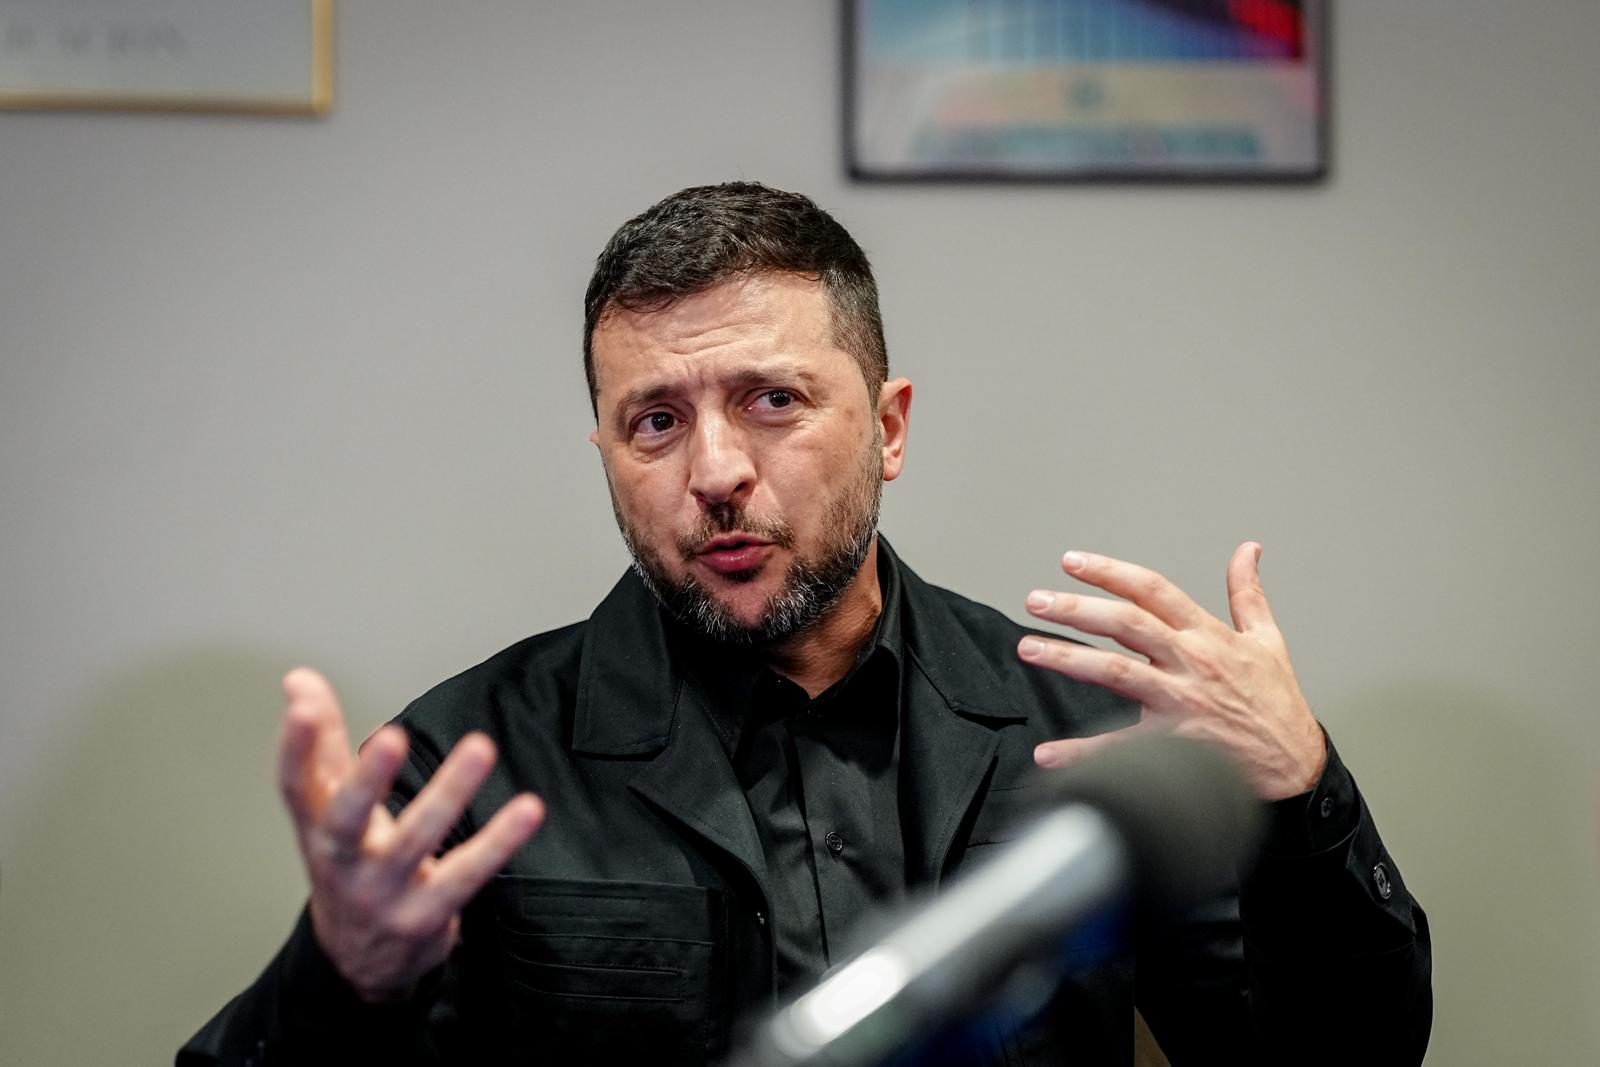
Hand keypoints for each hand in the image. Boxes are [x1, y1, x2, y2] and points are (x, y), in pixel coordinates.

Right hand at [276, 667, 543, 1001]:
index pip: (294, 785)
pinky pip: (466, 874)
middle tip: (392, 737)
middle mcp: (342, 861)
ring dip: (448, 794)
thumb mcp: (328, 807)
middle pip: (345, 820)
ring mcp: (382, 892)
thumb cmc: (349, 863)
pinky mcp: (425, 914)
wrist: (360, 960)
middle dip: (367, 780)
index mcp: (316, 827)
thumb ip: (321, 740)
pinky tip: (527, 809)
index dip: (294, 747)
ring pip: (414, 842)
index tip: (302, 706)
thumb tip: (299, 679)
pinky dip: (498, 841)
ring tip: (480, 747)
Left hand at [1018, 543, 1325, 800]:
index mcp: (1208, 635)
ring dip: (1068, 658)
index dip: (1110, 572)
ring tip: (1029, 647)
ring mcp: (1181, 702)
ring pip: (1117, 673)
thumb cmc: (1277, 703)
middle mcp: (1191, 663)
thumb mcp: (1268, 639)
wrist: (1296, 766)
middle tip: (1036, 600)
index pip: (1153, 590)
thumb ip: (1248, 593)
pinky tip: (1049, 753)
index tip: (1072, 561)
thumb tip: (1248, 549)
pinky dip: (1084, 754)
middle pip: (1127, 625)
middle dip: (1077, 609)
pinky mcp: (1175, 744)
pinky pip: (1121, 747)